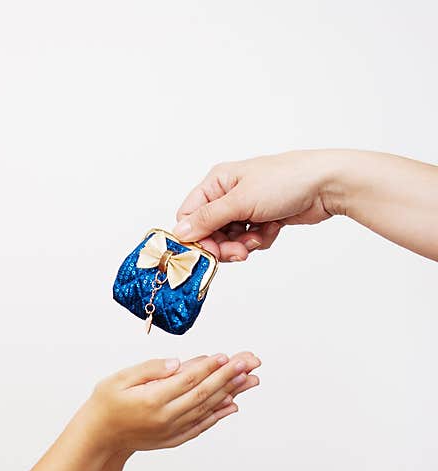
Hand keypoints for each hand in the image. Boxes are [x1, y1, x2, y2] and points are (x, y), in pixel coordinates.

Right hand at [85, 351, 260, 453]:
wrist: (98, 436)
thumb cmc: (106, 403)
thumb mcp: (119, 379)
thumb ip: (149, 369)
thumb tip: (177, 363)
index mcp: (151, 399)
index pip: (187, 380)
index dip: (208, 367)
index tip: (225, 355)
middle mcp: (165, 417)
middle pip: (203, 394)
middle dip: (228, 377)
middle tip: (248, 363)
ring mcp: (171, 430)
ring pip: (206, 409)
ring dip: (230, 393)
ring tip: (250, 379)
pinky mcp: (173, 438)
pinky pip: (201, 426)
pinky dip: (218, 415)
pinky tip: (233, 405)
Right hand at [172, 150, 341, 261]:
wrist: (328, 184)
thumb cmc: (286, 181)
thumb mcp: (240, 201)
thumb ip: (207, 219)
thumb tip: (179, 232)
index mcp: (217, 182)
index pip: (189, 215)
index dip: (195, 237)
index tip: (208, 252)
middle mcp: (228, 194)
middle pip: (209, 231)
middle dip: (223, 245)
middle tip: (238, 253)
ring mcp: (246, 207)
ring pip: (229, 239)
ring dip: (243, 244)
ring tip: (258, 238)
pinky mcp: (262, 219)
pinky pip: (248, 240)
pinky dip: (259, 240)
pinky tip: (273, 228)